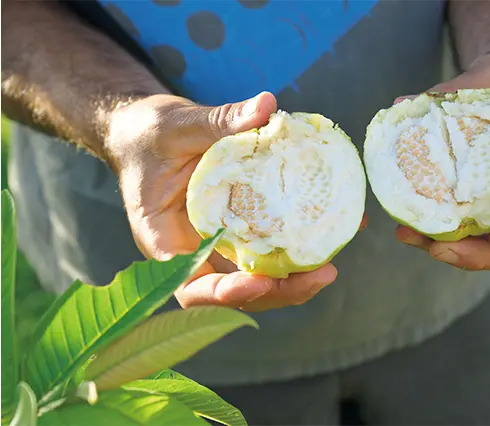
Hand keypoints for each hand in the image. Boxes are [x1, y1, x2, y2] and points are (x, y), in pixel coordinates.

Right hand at [105, 92, 347, 310]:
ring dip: (294, 276)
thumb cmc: (147, 135)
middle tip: (323, 275)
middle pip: (234, 289)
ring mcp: (217, 242)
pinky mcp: (237, 227)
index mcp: (163, 238)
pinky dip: (297, 242)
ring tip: (331, 262)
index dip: (225, 293)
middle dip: (279, 291)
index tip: (260, 282)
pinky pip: (266, 243)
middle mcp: (192, 249)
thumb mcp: (176, 125)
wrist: (145, 134)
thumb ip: (218, 121)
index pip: (191, 284)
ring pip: (256, 274)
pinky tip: (331, 226)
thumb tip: (267, 106)